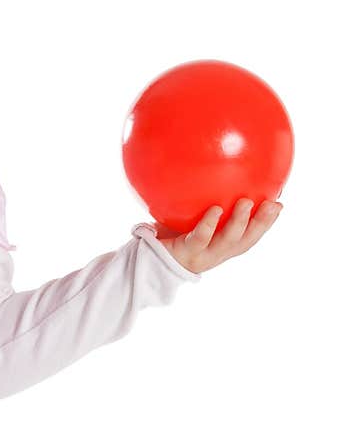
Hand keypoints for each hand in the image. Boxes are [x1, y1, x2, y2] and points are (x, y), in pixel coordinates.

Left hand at [152, 197, 282, 273]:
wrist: (142, 257)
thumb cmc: (163, 234)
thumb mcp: (182, 215)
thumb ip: (195, 198)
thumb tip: (203, 163)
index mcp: (219, 246)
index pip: (248, 235)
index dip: (265, 223)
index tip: (279, 203)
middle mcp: (215, 254)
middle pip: (245, 241)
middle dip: (262, 223)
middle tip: (274, 204)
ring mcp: (202, 256)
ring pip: (227, 241)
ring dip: (240, 223)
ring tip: (248, 202)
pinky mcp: (185, 253)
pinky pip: (199, 238)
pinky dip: (209, 224)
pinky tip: (215, 209)